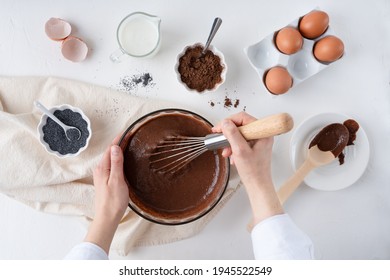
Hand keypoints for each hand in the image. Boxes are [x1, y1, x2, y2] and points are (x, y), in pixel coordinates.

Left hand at [85, 136, 128, 253]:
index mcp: (103, 168)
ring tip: (127, 143)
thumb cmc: (113, 201)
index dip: (118, 139)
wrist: (107, 217)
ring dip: (117, 150)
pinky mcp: (105, 180)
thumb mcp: (117, 180)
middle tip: (129, 134)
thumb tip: (115, 147)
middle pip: (109, 152)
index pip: (110, 148)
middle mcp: (100, 170)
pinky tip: (123, 160)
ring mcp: (102, 175)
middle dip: (118, 142)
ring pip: (110, 158)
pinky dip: (117, 158)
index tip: (126, 131)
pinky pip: (111, 165)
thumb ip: (116, 163)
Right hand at [213, 112, 283, 225]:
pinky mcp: (254, 147)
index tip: (219, 128)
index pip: (243, 118)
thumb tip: (225, 122)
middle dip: (229, 134)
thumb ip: (232, 134)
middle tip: (220, 138)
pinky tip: (231, 156)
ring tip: (226, 151)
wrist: (257, 185)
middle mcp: (262, 134)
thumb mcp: (240, 150)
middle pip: (240, 125)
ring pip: (239, 134)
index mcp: (263, 132)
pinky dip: (233, 147)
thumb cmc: (253, 171)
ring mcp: (258, 140)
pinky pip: (241, 141)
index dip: (228, 122)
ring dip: (230, 142)